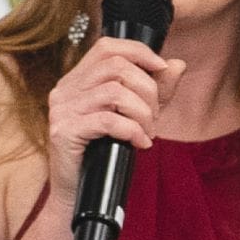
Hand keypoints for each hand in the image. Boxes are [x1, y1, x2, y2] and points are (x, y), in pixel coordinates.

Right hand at [46, 36, 185, 204]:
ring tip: (148, 131)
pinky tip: (140, 143)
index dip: (139, 52)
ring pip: (115, 91)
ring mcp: (62, 109)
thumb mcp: (135, 116)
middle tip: (154, 116)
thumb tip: (177, 64)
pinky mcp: (64, 130)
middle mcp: (65, 89)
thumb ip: (156, 90)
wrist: (78, 193)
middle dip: (147, 89)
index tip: (162, 68)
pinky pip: (108, 120)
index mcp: (77, 79)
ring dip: (142, 112)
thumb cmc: (105, 153)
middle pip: (116, 66)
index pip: (107, 46)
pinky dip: (132, 130)